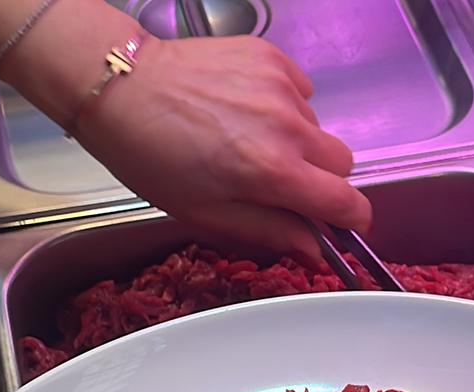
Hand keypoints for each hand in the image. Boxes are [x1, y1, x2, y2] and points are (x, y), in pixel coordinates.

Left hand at [74, 35, 371, 263]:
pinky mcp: (271, 58)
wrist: (120, 87)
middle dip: (322, 178)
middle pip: (341, 163)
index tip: (346, 224)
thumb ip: (271, 231)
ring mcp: (281, 88)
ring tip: (248, 137)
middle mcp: (286, 128)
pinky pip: (301, 91)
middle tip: (280, 180)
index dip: (353, 220)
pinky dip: (284, 105)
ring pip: (317, 128)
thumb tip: (316, 250)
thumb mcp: (207, 213)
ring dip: (296, 140)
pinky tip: (246, 109)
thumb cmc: (152, 156)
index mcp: (273, 173)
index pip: (346, 203)